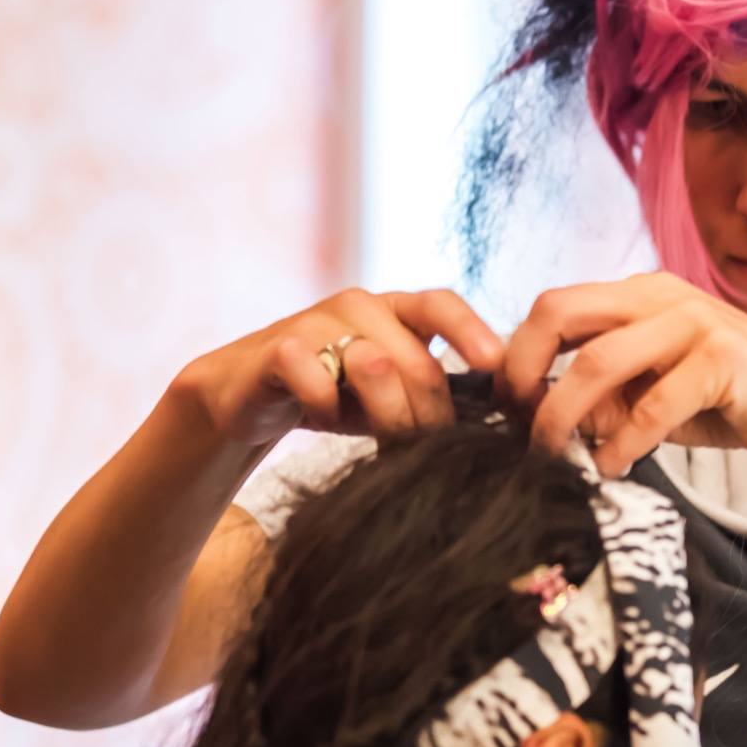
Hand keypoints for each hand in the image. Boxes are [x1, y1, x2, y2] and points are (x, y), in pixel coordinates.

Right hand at [170, 288, 505, 446]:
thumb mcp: (391, 397)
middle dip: (423, 409)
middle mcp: (360, 305)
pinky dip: (323, 402)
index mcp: (395, 312)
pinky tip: (320, 414)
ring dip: (379, 408)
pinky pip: (314, 373)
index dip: (471, 330)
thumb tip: (497, 424)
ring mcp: (317, 320)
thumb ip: (432, 397)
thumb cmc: (334, 397)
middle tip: (420, 443)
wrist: (248, 397)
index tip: (495, 365)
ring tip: (371, 429)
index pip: (441, 304)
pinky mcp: (278, 346)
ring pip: (371, 360)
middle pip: (414, 356)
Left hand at [502, 271, 746, 476]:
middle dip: (522, 371)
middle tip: (516, 425)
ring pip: (596, 362)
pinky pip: (651, 405)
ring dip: (563, 417)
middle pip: (558, 312)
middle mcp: (662, 297)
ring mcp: (693, 322)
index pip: (554, 308)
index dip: (517, 357)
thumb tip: (551, 424)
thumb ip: (612, 398)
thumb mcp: (662, 395)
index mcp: (642, 296)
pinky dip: (622, 444)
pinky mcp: (722, 359)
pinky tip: (614, 469)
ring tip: (556, 458)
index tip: (507, 409)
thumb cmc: (741, 401)